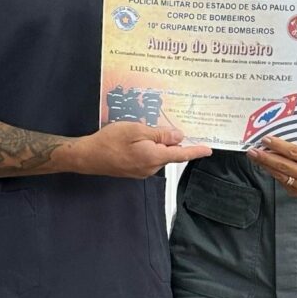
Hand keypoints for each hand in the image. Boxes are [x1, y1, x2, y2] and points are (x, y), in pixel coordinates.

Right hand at [69, 121, 211, 178]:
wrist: (87, 157)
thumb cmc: (110, 141)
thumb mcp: (137, 130)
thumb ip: (159, 135)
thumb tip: (179, 137)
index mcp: (154, 157)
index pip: (181, 154)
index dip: (196, 151)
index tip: (209, 150)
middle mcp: (151, 168)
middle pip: (169, 153)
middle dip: (173, 142)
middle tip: (172, 125)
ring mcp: (142, 171)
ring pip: (159, 155)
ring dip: (159, 144)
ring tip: (148, 130)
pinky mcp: (134, 170)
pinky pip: (149, 158)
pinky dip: (150, 148)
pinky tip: (140, 139)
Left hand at [247, 136, 296, 197]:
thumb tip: (276, 145)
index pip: (294, 153)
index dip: (278, 146)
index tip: (265, 140)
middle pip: (284, 166)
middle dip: (266, 158)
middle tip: (253, 151)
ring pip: (281, 176)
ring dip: (266, 166)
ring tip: (255, 158)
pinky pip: (283, 182)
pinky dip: (273, 173)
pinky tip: (265, 166)